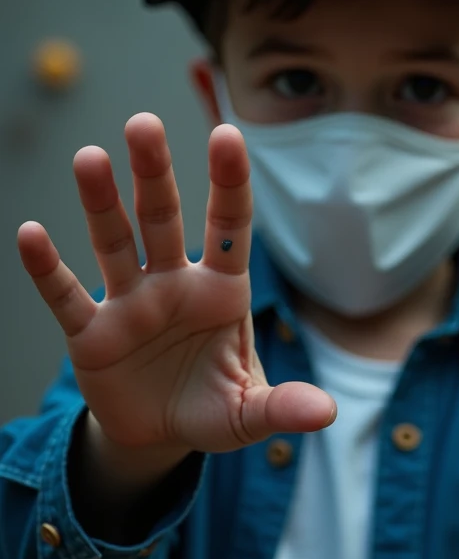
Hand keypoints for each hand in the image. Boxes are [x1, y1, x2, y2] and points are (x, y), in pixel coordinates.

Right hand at [17, 113, 335, 466]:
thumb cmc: (211, 408)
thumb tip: (327, 414)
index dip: (229, 183)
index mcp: (221, 290)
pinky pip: (66, 296)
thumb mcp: (249, 413)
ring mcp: (130, 303)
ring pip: (114, 243)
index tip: (227, 134)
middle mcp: (174, 283)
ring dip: (101, 204)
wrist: (158, 435)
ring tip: (89, 158)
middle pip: (162, 218)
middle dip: (154, 173)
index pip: (229, 227)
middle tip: (144, 124)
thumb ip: (283, 406)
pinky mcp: (90, 333)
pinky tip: (31, 235)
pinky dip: (47, 269)